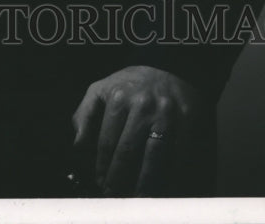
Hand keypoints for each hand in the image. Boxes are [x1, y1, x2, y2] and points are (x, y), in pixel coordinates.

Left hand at [71, 65, 199, 196]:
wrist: (169, 66)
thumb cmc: (131, 84)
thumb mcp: (101, 89)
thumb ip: (85, 115)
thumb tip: (77, 146)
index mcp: (118, 97)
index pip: (106, 141)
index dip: (102, 166)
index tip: (100, 182)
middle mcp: (143, 106)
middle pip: (128, 152)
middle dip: (119, 178)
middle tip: (114, 194)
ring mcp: (167, 114)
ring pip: (154, 158)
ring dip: (144, 183)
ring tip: (137, 197)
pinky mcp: (188, 122)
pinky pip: (179, 155)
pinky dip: (172, 174)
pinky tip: (163, 186)